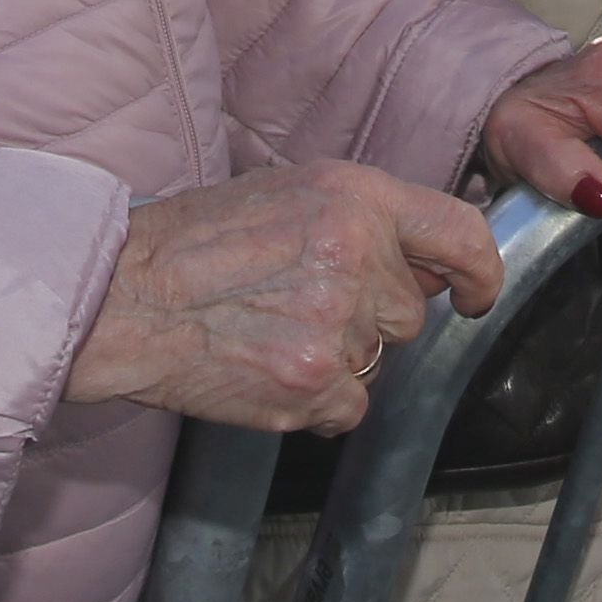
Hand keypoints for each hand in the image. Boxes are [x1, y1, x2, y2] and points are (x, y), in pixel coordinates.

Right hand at [65, 162, 504, 432]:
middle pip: (408, 313)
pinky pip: (348, 408)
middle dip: (367, 316)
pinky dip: (314, 401)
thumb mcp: (288, 193)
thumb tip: (422, 267)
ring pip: (377, 362)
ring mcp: (337, 324)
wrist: (123, 295)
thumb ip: (362, 221)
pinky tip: (264, 366)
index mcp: (354, 197)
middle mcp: (355, 255)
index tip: (473, 293)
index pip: (459, 233)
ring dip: (338, 358)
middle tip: (296, 301)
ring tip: (269, 329)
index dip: (478, 271)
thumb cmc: (193, 242)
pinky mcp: (313, 383)